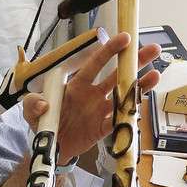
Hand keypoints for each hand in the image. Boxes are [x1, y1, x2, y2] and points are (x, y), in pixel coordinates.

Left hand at [24, 32, 161, 161]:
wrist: (50, 148)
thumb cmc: (44, 122)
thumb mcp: (31, 111)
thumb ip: (32, 103)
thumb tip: (43, 104)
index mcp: (78, 85)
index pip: (95, 64)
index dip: (109, 51)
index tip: (124, 38)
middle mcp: (93, 95)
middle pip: (116, 75)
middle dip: (134, 61)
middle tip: (153, 49)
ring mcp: (100, 111)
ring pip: (123, 96)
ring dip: (139, 86)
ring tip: (156, 75)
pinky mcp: (103, 129)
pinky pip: (118, 121)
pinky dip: (129, 116)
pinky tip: (141, 107)